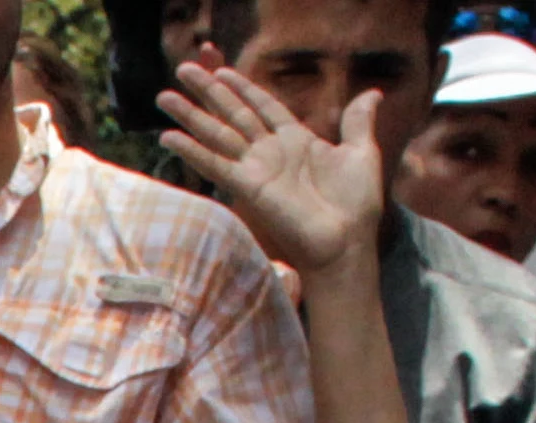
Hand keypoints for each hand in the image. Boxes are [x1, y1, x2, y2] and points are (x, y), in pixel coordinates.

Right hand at [157, 56, 382, 276]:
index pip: (263, 106)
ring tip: (163, 96)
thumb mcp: (362, 152)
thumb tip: (372, 94)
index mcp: (297, 140)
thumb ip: (358, 122)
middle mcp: (271, 152)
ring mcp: (256, 169)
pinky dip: (192, 151)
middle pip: (233, 113)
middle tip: (181, 69)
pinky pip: (215, 164)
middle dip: (208, 91)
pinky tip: (169, 137)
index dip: (243, 88)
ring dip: (189, 115)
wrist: (347, 241)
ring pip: (217, 134)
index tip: (221, 70)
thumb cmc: (356, 204)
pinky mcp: (247, 187)